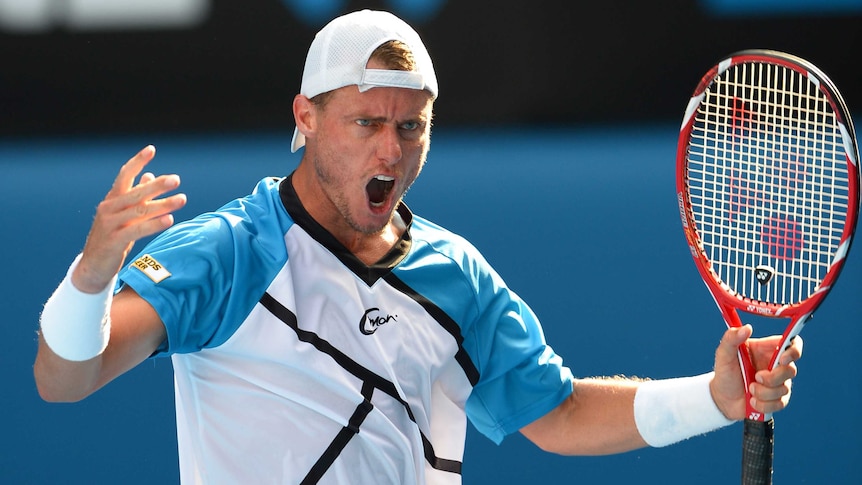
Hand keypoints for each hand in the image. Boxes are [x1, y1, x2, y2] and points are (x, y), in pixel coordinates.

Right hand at [73, 146, 186, 292]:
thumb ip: (136, 196)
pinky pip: (137, 230)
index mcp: (112, 199)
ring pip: (140, 211)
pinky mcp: (114, 241)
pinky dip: (154, 224)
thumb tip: (149, 175)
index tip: (151, 149)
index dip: (137, 162)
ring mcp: (110, 224)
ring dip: (163, 205)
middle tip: (176, 179)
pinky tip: (170, 220)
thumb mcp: (124, 215)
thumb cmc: (112, 238)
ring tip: (183, 199)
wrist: (93, 266)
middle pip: (136, 193)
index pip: (124, 175)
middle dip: (157, 185)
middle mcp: (109, 208)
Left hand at [709, 325, 802, 420]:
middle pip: (791, 370)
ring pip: (784, 389)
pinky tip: (752, 401)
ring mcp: (779, 383)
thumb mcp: (723, 354)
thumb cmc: (725, 373)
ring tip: (749, 389)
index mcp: (767, 350)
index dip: (794, 351)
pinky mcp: (778, 399)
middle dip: (773, 377)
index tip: (782, 359)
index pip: (792, 344)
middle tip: (756, 377)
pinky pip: (780, 403)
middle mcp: (776, 365)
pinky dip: (763, 404)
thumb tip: (746, 328)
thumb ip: (731, 339)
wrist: (721, 398)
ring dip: (764, 392)